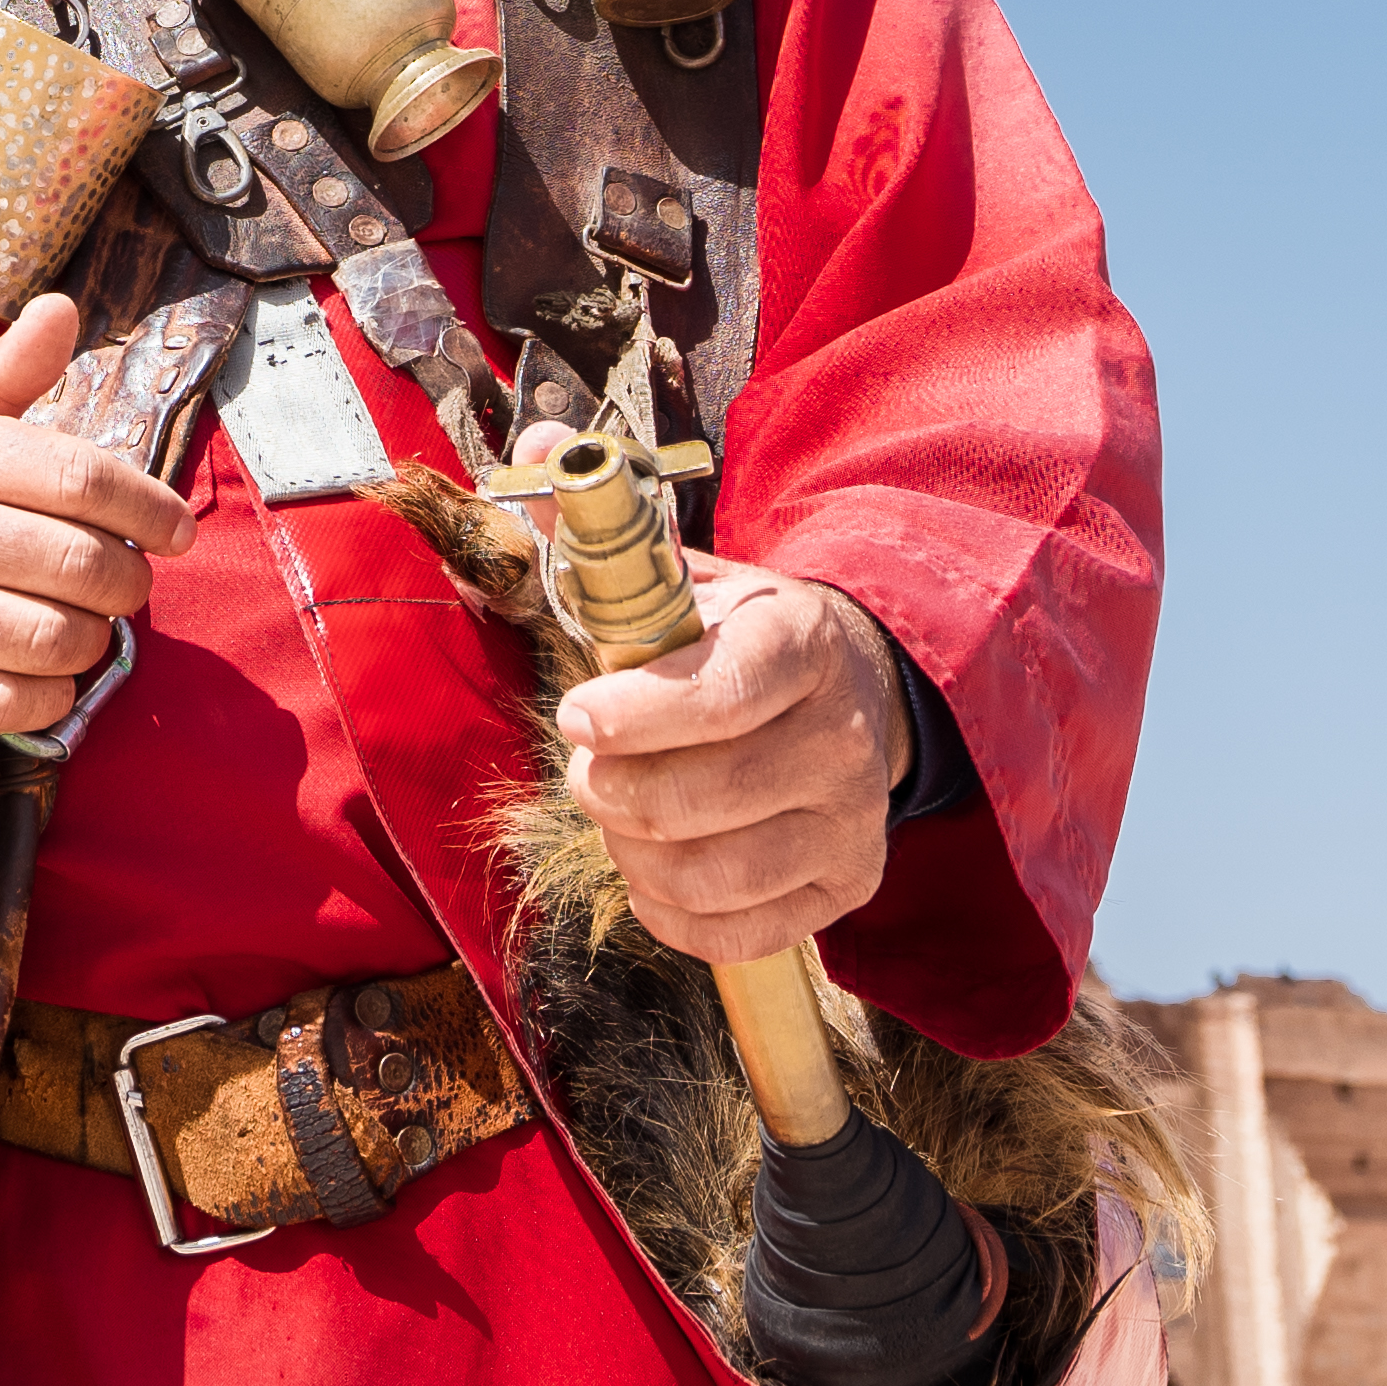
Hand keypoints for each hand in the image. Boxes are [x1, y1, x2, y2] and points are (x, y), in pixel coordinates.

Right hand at [0, 292, 193, 733]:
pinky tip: (51, 675)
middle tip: (131, 583)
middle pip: (73, 563)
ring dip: (92, 641)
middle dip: (127, 582)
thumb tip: (63, 308)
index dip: (147, 508)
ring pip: (45, 639)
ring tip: (89, 625)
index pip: (75, 478)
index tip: (178, 530)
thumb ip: (6, 371)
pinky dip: (48, 697)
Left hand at [551, 515, 914, 964]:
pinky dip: (667, 909)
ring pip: (707, 875)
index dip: (634, 716)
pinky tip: (654, 865)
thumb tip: (534, 453)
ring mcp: (851, 821)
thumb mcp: (681, 577)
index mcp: (799, 640)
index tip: (576, 714)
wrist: (852, 691)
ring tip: (620, 809)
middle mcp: (842, 737)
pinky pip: (731, 932)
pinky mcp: (845, 888)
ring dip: (630, 850)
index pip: (722, 693)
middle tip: (589, 763)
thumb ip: (597, 526)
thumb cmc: (736, 638)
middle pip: (695, 801)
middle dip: (609, 788)